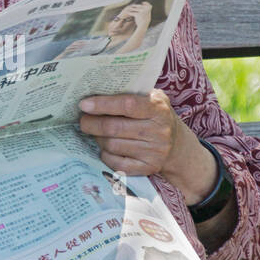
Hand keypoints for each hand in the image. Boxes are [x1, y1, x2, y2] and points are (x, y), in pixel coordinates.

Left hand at [77, 89, 218, 204]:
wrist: (177, 146)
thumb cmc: (156, 116)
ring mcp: (154, 152)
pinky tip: (105, 147)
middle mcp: (159, 131)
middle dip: (92, 123)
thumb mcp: (152, 99)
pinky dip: (105, 154)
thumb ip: (131, 93)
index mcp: (158, 109)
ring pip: (112, 145)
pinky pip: (116, 163)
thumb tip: (96, 91)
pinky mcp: (147, 168)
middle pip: (115, 128)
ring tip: (94, 131)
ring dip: (97, 138)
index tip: (84, 104)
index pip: (127, 105)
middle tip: (82, 119)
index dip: (103, 104)